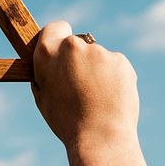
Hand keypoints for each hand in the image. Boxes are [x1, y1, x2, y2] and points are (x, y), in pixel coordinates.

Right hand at [31, 20, 156, 165]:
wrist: (100, 137)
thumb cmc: (68, 122)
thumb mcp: (43, 98)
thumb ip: (45, 75)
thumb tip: (49, 66)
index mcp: (48, 52)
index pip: (55, 28)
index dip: (59, 38)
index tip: (63, 50)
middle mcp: (73, 46)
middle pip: (76, 44)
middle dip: (79, 59)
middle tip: (81, 85)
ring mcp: (99, 51)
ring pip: (97, 57)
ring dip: (98, 70)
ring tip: (98, 98)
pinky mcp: (120, 60)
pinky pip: (115, 65)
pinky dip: (114, 77)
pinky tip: (111, 97)